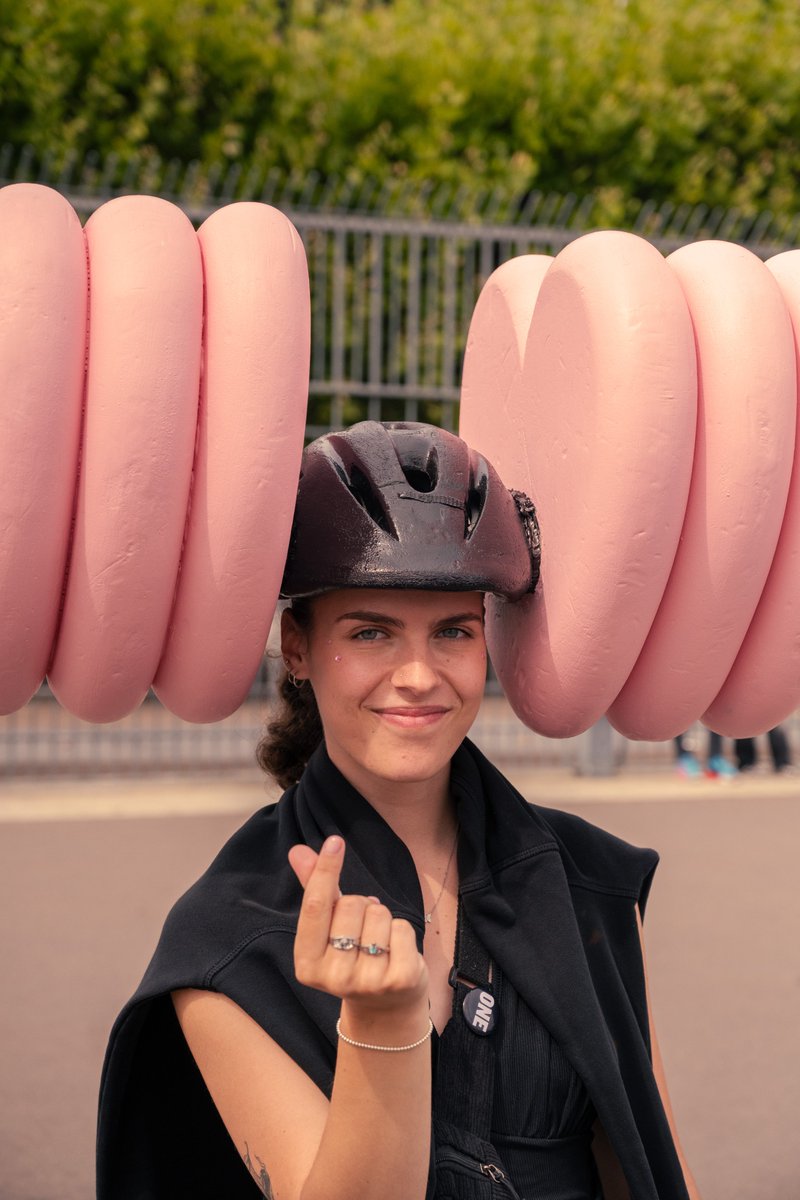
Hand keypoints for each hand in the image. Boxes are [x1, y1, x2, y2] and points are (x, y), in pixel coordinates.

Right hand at [288, 836, 428, 1016]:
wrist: (385, 1009)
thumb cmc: (352, 958)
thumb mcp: (329, 929)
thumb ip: (315, 891)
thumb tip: (298, 851)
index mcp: (306, 965)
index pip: (316, 906)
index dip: (326, 870)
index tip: (335, 841)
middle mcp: (333, 978)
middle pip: (352, 904)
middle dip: (361, 907)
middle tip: (362, 933)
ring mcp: (368, 982)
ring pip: (379, 913)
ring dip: (382, 920)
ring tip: (379, 945)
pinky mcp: (399, 980)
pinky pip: (402, 928)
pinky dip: (402, 932)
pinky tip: (396, 953)